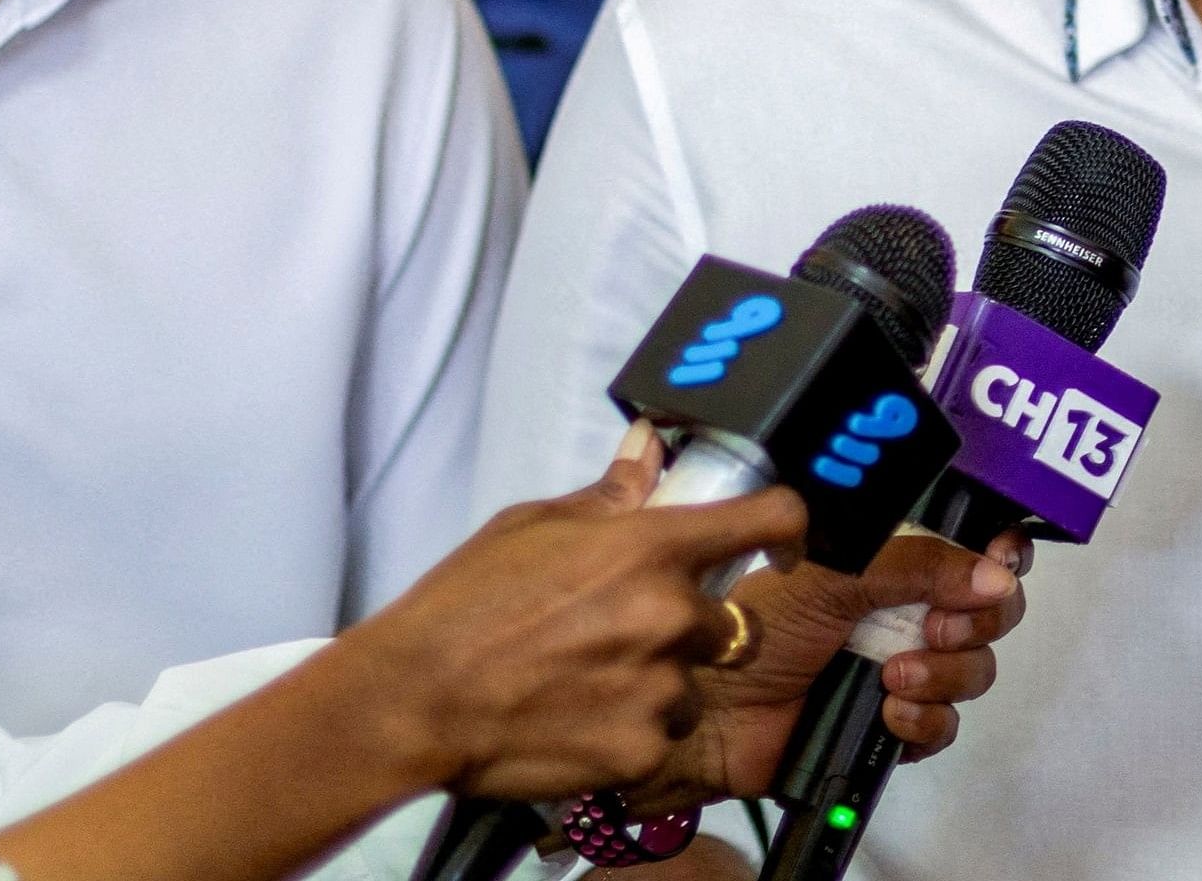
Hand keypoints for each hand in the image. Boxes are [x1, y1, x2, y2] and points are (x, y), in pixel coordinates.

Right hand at [331, 453, 803, 801]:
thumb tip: (650, 452)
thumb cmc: (461, 607)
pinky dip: (630, 730)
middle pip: (731, 621)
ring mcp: (660, 688)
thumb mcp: (532, 526)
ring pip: (693, 684)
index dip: (788, 525)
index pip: (768, 519)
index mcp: (650, 549)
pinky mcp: (642, 749)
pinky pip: (660, 734)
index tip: (787, 538)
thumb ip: (609, 496)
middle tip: (628, 634)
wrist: (413, 700)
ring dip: (659, 683)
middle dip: (692, 628)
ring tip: (586, 682)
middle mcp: (670, 617)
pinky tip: (576, 719)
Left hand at [640, 527, 1030, 809]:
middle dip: (974, 622)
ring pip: (972, 672)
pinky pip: (943, 727)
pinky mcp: (891, 729)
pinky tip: (889, 713)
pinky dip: (924, 721)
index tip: (1001, 564)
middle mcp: (904, 614)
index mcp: (890, 566)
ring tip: (892, 677)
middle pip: (987, 615)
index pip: (969, 553)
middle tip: (935, 628)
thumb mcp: (835, 575)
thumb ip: (917, 565)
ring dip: (945, 674)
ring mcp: (901, 673)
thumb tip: (999, 577)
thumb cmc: (760, 625)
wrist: (710, 712)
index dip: (996, 559)